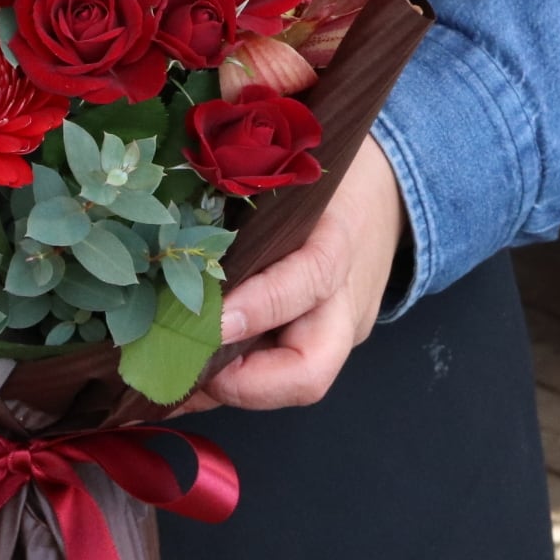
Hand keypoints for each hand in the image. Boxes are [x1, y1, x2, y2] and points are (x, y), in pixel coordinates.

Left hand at [194, 136, 406, 411]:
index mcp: (339, 242)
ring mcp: (340, 331)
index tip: (210, 319)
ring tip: (168, 381)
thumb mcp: (292, 169)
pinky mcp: (328, 345)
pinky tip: (186, 380)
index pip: (310, 281)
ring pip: (293, 385)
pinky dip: (233, 382)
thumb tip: (171, 226)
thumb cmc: (325, 173)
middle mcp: (345, 302)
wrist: (391, 190)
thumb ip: (245, 192)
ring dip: (227, 390)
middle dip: (245, 386)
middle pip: (311, 370)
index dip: (259, 306)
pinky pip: (280, 375)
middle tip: (184, 369)